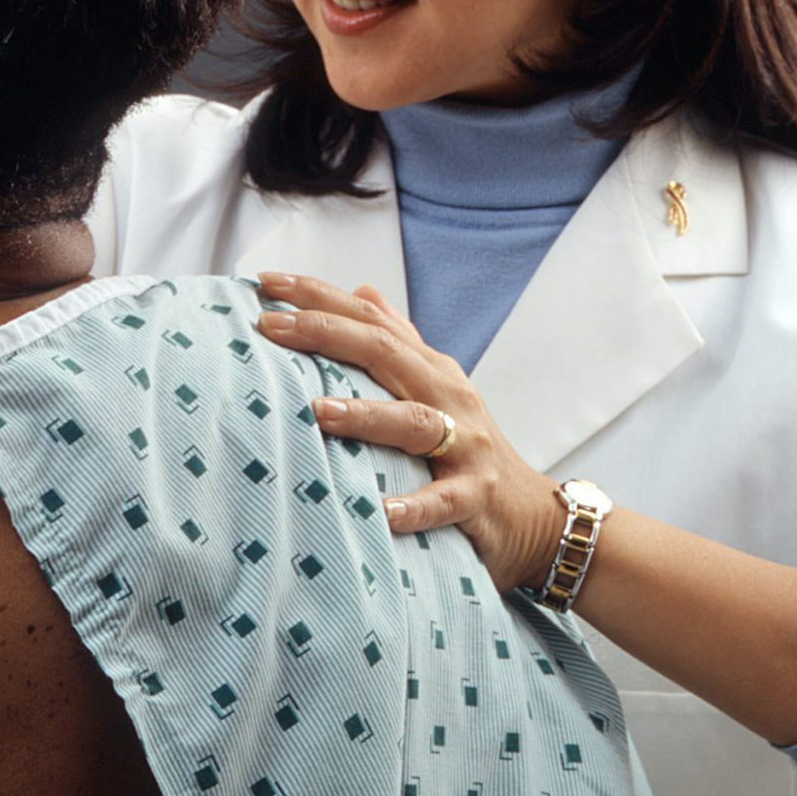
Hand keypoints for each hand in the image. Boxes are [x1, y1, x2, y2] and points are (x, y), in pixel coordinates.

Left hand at [253, 272, 564, 591]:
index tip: (265, 281)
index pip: (371, 319)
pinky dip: (415, 505)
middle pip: (386, 353)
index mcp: (429, 368)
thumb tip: (362, 289)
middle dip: (325, 334)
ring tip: (320, 411)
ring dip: (367, 415)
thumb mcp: (433, 385)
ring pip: (416, 421)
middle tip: (268, 326)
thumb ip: (398, 340)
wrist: (531, 514)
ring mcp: (466, 445)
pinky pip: (444, 500)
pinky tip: (383, 513)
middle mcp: (448, 395)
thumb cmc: (468, 446)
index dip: (320, 296)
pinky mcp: (475, 496)